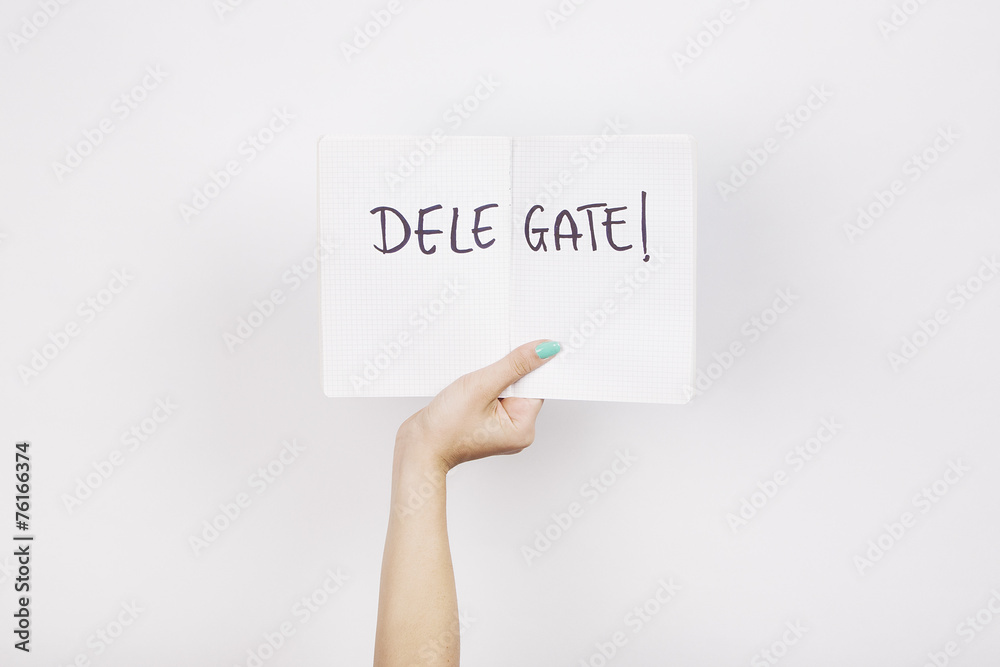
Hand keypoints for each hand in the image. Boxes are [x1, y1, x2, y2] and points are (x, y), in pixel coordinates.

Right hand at [395, 339, 561, 471]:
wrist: (417, 448)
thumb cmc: (445, 427)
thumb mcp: (482, 387)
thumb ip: (515, 365)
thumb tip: (545, 349)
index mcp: (523, 427)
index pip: (537, 385)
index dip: (529, 364)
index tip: (518, 347)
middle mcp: (516, 429)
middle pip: (522, 386)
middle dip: (507, 371)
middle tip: (485, 370)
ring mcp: (501, 426)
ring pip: (506, 388)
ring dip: (492, 377)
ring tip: (472, 383)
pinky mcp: (487, 421)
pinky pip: (493, 394)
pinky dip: (484, 385)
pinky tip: (468, 388)